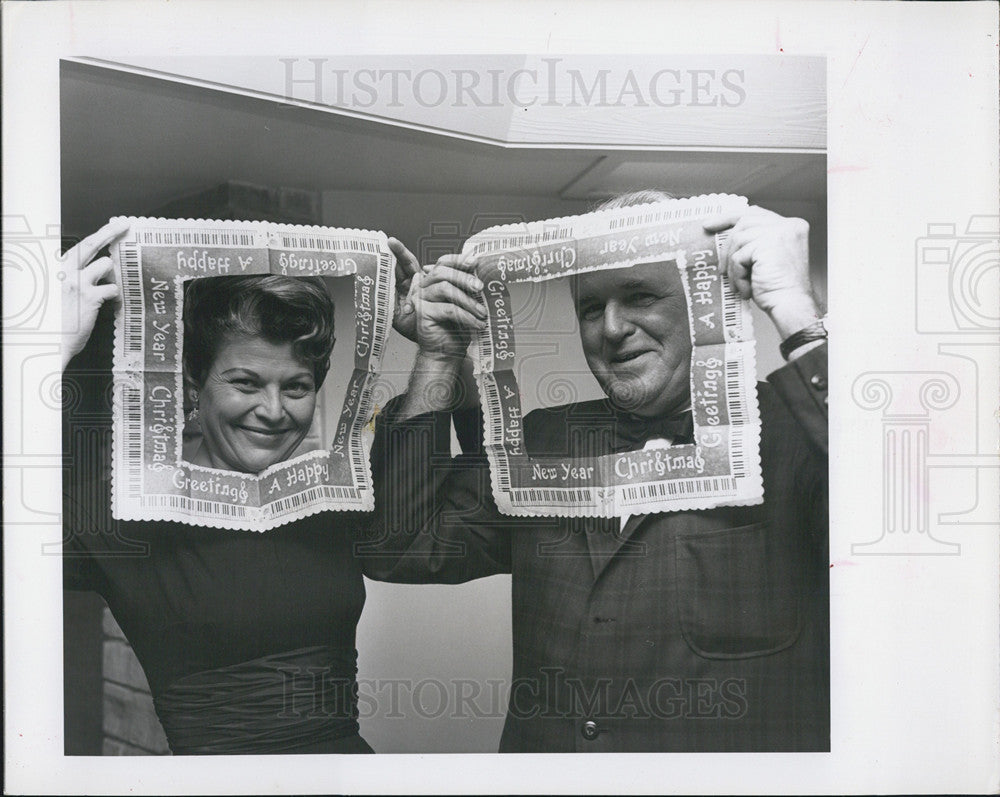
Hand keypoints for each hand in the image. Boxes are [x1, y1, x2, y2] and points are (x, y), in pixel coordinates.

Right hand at [60, 219, 128, 370]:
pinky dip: (115, 295)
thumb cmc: (53, 320)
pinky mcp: (89, 297)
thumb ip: (73, 277)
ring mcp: (77, 283)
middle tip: (123, 226)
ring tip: (106, 289)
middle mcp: (64, 272)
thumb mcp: (58, 291)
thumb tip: (96, 266)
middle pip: (90, 244)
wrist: (47, 342)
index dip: (99, 234)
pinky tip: (109, 303)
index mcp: (56, 269)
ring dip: (112, 276)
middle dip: (109, 232)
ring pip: (106, 265)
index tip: (113, 226)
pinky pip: (113, 289)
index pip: (80, 246)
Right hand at [389, 239, 485, 359]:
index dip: (459, 260)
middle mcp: (425, 287)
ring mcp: (421, 299)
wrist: (447, 352)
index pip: (444, 263)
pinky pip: (448, 309)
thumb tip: (484, 274)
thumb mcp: (467, 304)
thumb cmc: (457, 328)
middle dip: (464, 278)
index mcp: (435, 281)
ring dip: (468, 300)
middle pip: (442, 272)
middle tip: (480, 287)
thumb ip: (469, 288)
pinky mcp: (423, 313)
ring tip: (482, 313)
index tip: (476, 262)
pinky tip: (477, 324)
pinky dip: (466, 316)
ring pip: (445, 288)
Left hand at [704, 206, 819, 337]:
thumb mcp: (767, 259)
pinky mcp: (768, 244)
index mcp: (791, 227)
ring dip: (734, 265)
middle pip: (744, 222)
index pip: (755, 213)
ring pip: (739, 240)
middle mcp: (788, 225)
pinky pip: (739, 256)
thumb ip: (756, 243)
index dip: (729, 218)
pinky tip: (746, 287)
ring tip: (739, 283)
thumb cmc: (779, 289)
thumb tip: (728, 240)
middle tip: (721, 267)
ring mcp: (779, 232)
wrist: (791, 305)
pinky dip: (737, 274)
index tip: (710, 225)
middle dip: (726, 244)